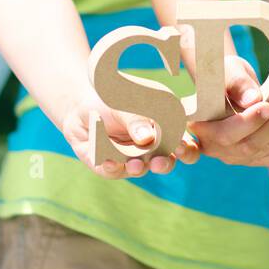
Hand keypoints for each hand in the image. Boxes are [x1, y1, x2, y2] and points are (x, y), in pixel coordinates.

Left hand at [60, 98, 199, 179]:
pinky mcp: (111, 167)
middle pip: (167, 162)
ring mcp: (133, 159)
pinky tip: (109, 161)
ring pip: (141, 168)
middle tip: (159, 163)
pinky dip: (113, 167)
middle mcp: (153, 148)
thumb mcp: (125, 101)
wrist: (82, 107)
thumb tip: (147, 138)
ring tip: (133, 164)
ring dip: (138, 168)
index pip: (185, 143)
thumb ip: (136, 119)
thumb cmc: (113, 98)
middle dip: (164, 164)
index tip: (180, 147)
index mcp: (166, 129)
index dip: (186, 148)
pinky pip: (114, 170)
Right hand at [187, 54, 268, 166]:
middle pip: (246, 146)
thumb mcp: (229, 70)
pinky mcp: (251, 159)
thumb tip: (253, 100)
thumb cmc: (228, 76)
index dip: (248, 124)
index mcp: (200, 125)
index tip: (266, 105)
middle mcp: (212, 146)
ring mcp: (232, 156)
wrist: (235, 87)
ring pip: (264, 151)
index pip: (223, 135)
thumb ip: (237, 83)